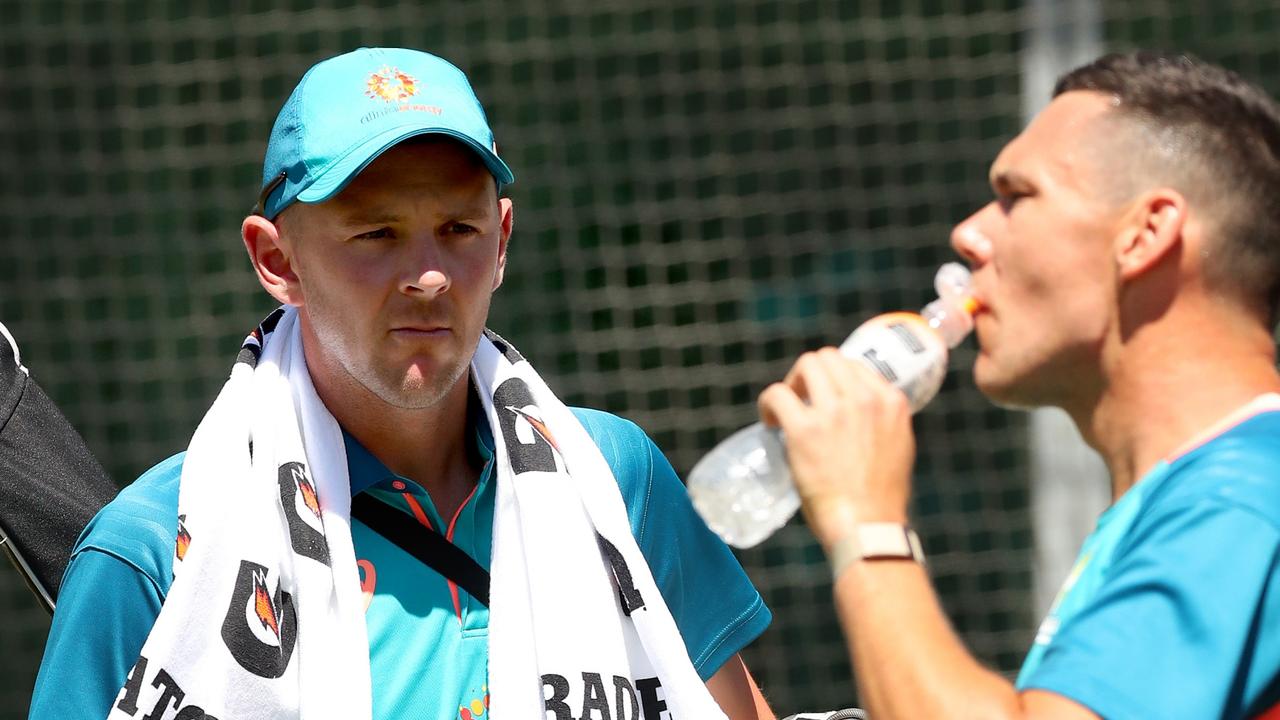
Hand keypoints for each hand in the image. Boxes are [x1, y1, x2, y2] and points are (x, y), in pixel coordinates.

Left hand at [758, 347, 915, 549]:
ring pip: (806, 365)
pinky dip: (768, 403)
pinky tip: (768, 421)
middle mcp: (864, 399)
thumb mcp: (899, 447)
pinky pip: (777, 394)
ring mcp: (834, 412)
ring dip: (791, 383)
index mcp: (889, 402)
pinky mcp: (804, 430)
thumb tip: (863, 417)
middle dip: (810, 375)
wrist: (868, 526)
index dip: (834, 378)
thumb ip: (883, 424)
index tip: (822, 397)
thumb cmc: (881, 498)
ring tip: (785, 408)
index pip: (855, 366)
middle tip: (801, 400)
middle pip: (828, 358)